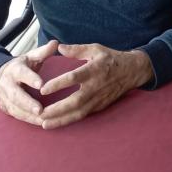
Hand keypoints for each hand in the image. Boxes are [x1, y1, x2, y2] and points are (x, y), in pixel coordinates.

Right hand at [0, 38, 59, 125]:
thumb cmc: (22, 66)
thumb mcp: (31, 56)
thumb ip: (43, 52)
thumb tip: (55, 43)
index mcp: (15, 69)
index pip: (22, 74)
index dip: (31, 79)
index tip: (41, 84)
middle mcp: (7, 84)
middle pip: (16, 95)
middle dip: (27, 103)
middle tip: (40, 110)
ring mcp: (4, 97)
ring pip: (15, 108)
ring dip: (28, 115)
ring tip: (43, 119)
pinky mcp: (5, 107)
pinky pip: (16, 115)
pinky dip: (27, 120)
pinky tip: (39, 123)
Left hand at [36, 43, 152, 128]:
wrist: (132, 71)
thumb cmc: (111, 58)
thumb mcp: (96, 49)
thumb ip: (77, 49)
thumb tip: (59, 48)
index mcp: (93, 70)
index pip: (73, 78)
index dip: (58, 84)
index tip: (43, 89)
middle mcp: (95, 86)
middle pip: (75, 101)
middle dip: (57, 109)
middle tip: (39, 113)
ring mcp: (98, 98)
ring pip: (78, 112)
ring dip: (61, 119)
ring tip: (44, 123)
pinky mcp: (99, 106)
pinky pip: (83, 115)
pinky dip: (70, 120)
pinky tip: (57, 123)